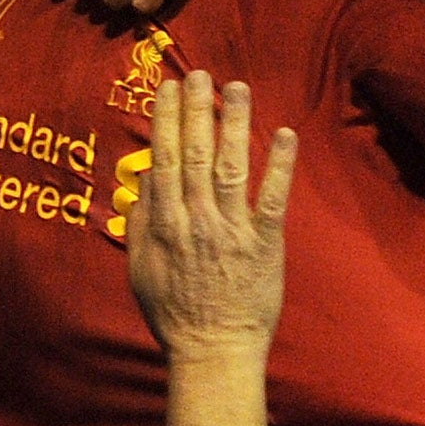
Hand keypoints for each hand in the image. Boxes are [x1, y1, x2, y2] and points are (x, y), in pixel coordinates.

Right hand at [127, 73, 296, 425]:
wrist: (212, 351)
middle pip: (194, 153)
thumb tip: (145, 180)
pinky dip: (278, 165)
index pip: (163, 159)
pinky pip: (273, 198)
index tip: (168, 89)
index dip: (166, 120)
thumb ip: (142, 222)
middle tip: (200, 74)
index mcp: (164, 224)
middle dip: (196, 109)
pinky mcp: (265, 244)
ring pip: (230, 166)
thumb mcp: (140, 268)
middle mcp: (196, 219)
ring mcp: (232, 229)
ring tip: (236, 88)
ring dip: (234, 123)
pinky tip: (284, 133)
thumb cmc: (173, 313)